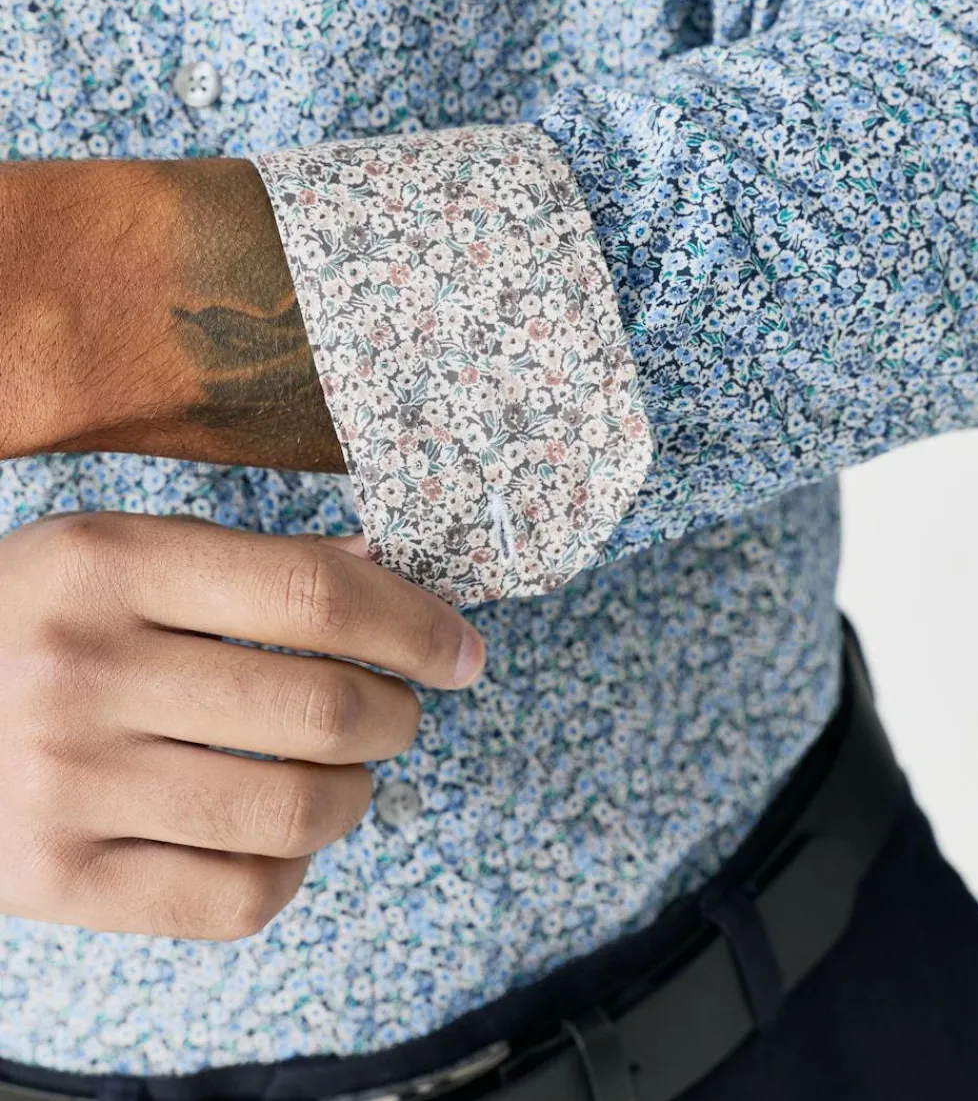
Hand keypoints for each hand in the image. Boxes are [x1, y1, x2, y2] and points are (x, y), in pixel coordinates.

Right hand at [0, 510, 484, 940]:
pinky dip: (291, 869)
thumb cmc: (25, 623)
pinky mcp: (58, 881)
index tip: (461, 650)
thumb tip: (385, 574)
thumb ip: (246, 563)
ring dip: (356, 792)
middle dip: (398, 713)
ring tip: (344, 773)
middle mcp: (82, 670)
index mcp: (106, 564)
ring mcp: (65, 784)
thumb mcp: (112, 553)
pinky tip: (278, 836)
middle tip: (397, 710)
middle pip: (321, 707)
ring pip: (296, 809)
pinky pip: (237, 897)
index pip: (312, 593)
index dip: (414, 624)